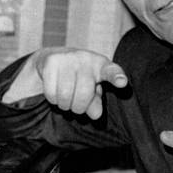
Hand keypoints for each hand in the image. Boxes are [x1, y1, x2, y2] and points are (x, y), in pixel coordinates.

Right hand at [3, 47, 127, 118]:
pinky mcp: (51, 61)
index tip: (122, 82)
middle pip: (83, 94)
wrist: (55, 58)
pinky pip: (51, 93)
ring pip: (65, 95)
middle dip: (79, 107)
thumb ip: (96, 103)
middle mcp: (86, 59)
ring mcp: (68, 58)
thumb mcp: (92, 90)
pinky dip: (53, 100)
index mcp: (102, 66)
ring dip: (65, 105)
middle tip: (77, 105)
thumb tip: (95, 114)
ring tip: (66, 100)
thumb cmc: (81, 78)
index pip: (111, 72)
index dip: (117, 77)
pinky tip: (56, 93)